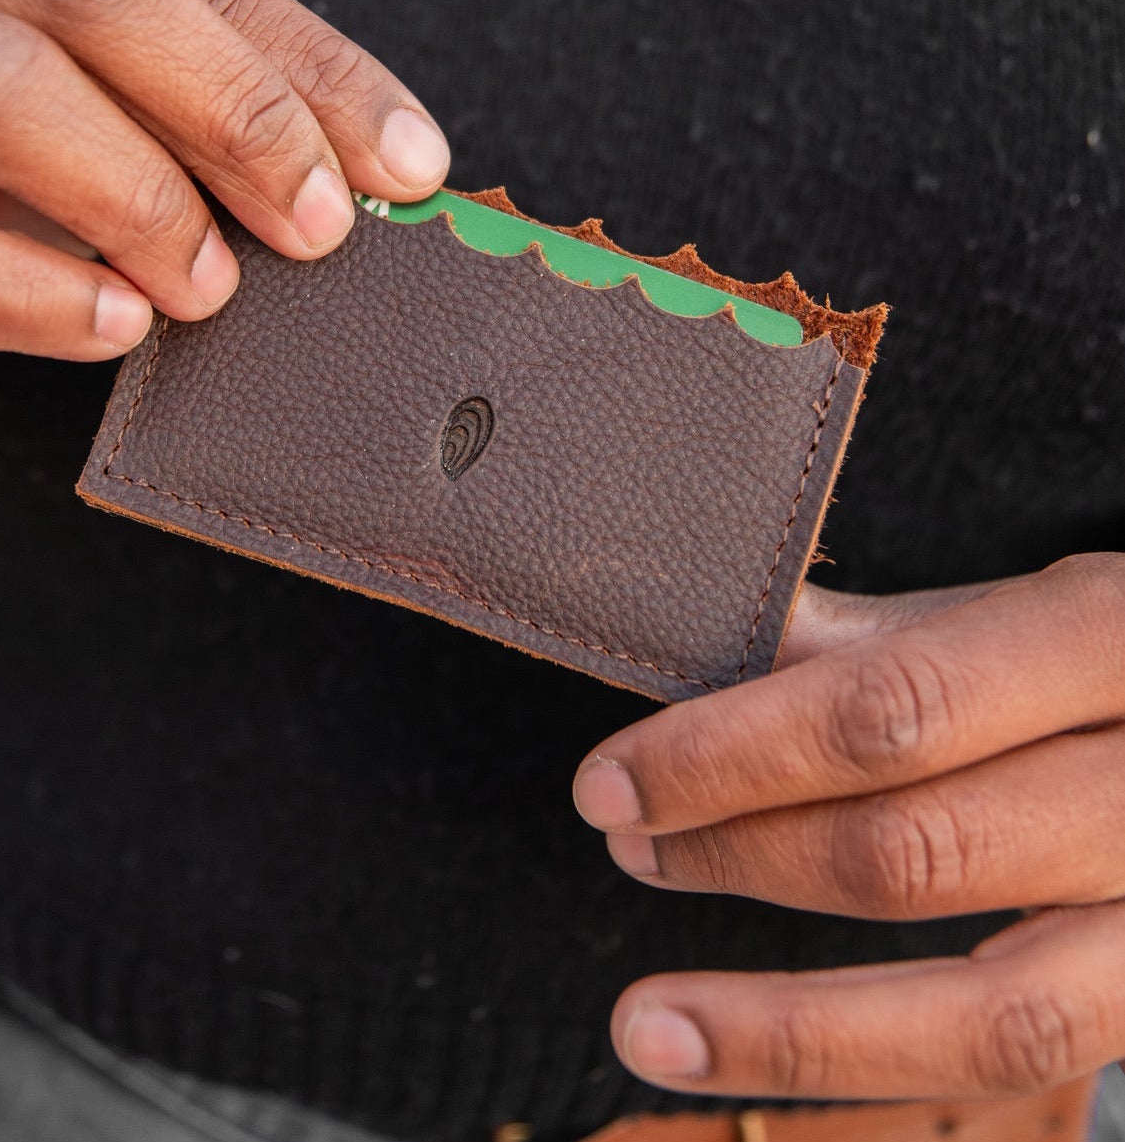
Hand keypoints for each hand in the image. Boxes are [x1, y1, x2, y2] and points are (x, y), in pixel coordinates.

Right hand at [0, 0, 447, 408]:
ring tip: (212, 288)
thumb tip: (379, 171)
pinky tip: (115, 326)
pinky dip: (30, 290)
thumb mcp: (68, 113)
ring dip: (139, 196)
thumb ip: (186, 109)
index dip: (305, 62)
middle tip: (319, 228)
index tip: (407, 163)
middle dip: (235, 109)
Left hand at [571, 553, 1124, 1100]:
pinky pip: (1027, 1066)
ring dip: (791, 1028)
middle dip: (740, 853)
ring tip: (647, 1024)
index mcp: (1112, 639)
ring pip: (992, 1014)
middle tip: (624, 842)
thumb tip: (701, 657)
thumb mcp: (1021, 612)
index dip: (732, 755)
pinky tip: (765, 1061)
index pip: (892, 711)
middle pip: (919, 849)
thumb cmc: (1123, 657)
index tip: (611, 780)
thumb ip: (876, 644)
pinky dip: (881, 1073)